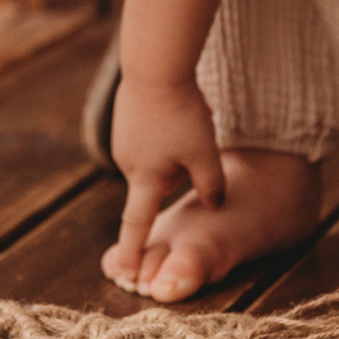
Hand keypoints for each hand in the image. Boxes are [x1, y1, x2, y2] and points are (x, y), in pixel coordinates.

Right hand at [104, 75, 225, 283]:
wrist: (155, 65)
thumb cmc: (181, 112)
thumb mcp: (204, 154)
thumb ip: (211, 185)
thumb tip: (214, 204)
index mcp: (145, 178)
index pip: (137, 225)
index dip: (132, 252)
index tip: (124, 273)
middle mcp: (128, 162)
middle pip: (158, 183)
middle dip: (178, 174)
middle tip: (195, 141)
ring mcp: (124, 139)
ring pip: (157, 159)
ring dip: (174, 152)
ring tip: (186, 121)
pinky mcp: (126, 120)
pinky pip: (151, 137)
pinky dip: (165, 133)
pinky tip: (175, 111)